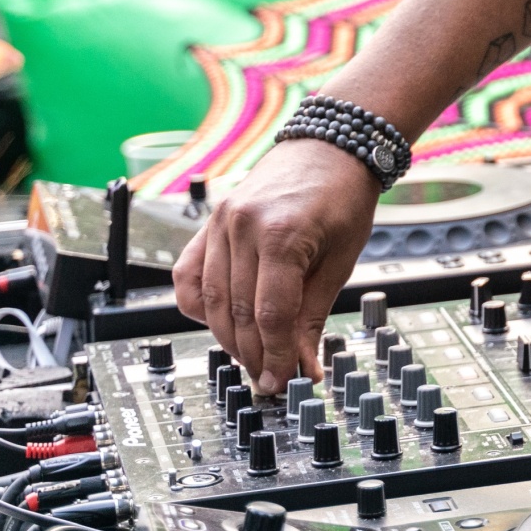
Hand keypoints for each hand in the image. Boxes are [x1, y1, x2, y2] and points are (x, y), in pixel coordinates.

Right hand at [173, 138, 380, 393]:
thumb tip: (302, 366)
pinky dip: (198, 306)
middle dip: (253, 355)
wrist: (330, 148)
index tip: (283, 381)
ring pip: (208, 301)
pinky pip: (188, 276)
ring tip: (251, 357)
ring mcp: (219, 223)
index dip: (276, 355)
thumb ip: (313, 315)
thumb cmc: (342, 198)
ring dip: (227, 338)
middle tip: (269, 379)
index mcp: (282, 233)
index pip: (270, 314)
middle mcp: (242, 227)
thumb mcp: (341, 259)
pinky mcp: (208, 224)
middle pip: (236, 313)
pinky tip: (220, 322)